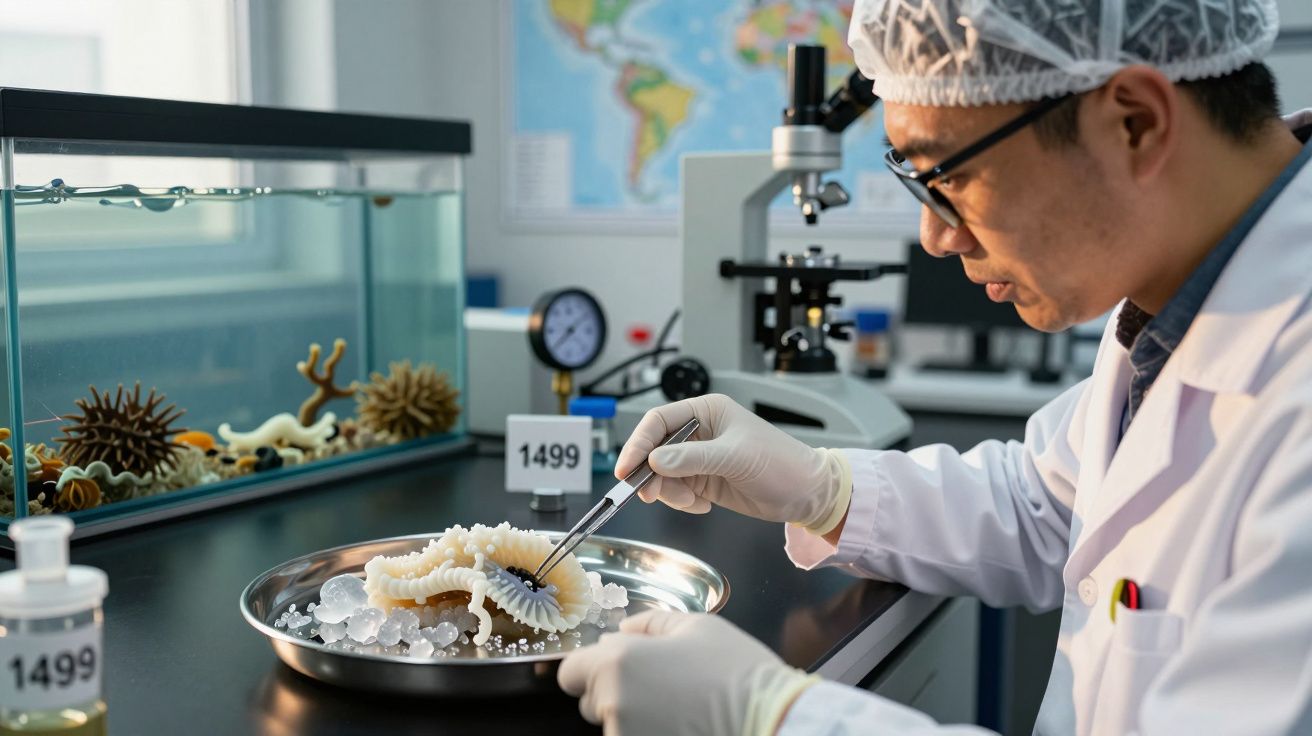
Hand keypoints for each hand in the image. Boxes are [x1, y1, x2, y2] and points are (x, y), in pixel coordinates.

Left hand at [557, 610, 815, 735]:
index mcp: (616, 662)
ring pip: (612, 726)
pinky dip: (645, 733)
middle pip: (591, 701)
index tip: (618, 671)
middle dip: (615, 693)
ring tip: (675, 711)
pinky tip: (679, 727)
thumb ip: (649, 623)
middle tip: (661, 688)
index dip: (591, 669)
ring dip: (631, 719)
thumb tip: (622, 631)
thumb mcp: (696, 626)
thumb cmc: (735, 671)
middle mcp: (611, 703)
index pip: (571, 672)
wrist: (771, 721)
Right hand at [617, 394, 849, 530]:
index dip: (638, 443)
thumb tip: (655, 460)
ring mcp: (699, 458)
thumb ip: (693, 458)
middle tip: (648, 494)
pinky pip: (676, 491)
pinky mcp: (703, 481)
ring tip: (691, 502)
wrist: (806, 494)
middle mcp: (698, 432)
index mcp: (706, 411)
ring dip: (668, 492)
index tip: (626, 468)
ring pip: (661, 474)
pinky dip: (682, 502)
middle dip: (649, 473)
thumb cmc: (780, 463)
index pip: (659, 421)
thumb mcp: (735, 457)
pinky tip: (703, 506)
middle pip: (654, 449)